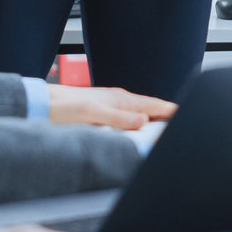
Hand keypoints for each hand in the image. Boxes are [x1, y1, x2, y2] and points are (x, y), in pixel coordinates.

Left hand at [48, 84, 176, 130]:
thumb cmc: (65, 107)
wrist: (44, 105)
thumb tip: (144, 122)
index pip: (155, 105)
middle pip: (151, 109)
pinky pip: (129, 118)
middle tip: (180, 127)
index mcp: (122, 99)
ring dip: (153, 121)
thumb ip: (120, 118)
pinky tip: (137, 132)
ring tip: (164, 132)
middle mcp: (120, 100)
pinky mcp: (104, 112)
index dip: (172, 111)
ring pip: (140, 114)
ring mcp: (112, 105)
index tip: (188, 115)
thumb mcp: (94, 114)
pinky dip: (138, 125)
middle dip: (166, 117)